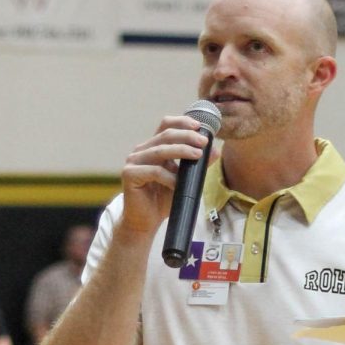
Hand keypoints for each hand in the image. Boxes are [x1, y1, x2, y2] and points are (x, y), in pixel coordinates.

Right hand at [119, 115, 217, 233]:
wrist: (145, 222)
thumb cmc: (163, 200)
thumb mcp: (185, 180)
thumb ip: (197, 165)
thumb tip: (215, 150)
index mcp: (153, 147)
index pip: (166, 126)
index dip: (182, 122)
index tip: (199, 126)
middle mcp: (141, 151)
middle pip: (165, 135)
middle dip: (187, 136)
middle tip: (204, 142)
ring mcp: (134, 161)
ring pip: (160, 150)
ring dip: (181, 151)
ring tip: (198, 156)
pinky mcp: (129, 174)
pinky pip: (153, 171)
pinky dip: (169, 176)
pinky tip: (178, 183)